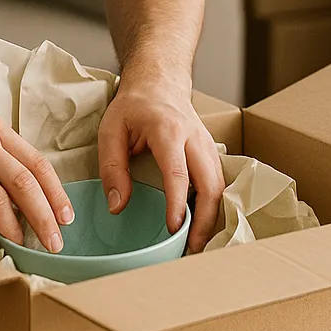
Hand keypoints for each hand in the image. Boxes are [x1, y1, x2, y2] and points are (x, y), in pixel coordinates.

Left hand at [98, 67, 223, 254]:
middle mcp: (195, 139)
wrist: (159, 81)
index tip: (174, 229)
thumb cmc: (133, 106)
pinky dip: (214, 206)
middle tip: (192, 248)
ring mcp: (208, 145)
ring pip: (220, 186)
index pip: (179, 173)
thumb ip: (112, 167)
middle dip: (206, 220)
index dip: (178, 204)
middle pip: (211, 184)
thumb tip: (117, 205)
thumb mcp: (111, 130)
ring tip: (197, 244)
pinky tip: (201, 224)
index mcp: (169, 131)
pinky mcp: (211, 153)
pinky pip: (218, 182)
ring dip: (212, 216)